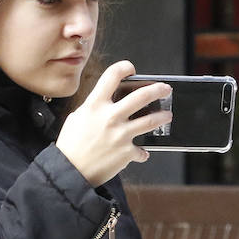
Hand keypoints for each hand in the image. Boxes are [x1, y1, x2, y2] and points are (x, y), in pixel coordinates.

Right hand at [55, 60, 172, 186]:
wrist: (70, 171)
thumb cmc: (71, 145)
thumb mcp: (77, 118)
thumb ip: (94, 107)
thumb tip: (108, 102)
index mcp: (95, 105)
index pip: (112, 76)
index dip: (124, 67)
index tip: (131, 69)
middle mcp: (110, 117)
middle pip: (141, 96)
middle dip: (157, 89)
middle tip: (165, 89)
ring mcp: (120, 135)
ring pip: (151, 120)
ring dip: (163, 116)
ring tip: (167, 115)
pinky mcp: (126, 152)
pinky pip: (141, 151)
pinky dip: (142, 153)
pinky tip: (141, 153)